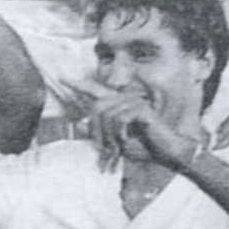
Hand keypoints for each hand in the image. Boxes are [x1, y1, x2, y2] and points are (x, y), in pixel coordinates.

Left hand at [66, 77, 192, 166]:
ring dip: (109, 137)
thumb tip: (80, 125)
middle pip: (97, 108)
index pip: (95, 91)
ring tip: (117, 149)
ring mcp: (134, 102)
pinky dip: (120, 133)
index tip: (62, 76)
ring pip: (107, 116)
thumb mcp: (116, 143)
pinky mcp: (141, 109)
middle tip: (104, 151)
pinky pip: (119, 119)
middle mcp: (124, 99)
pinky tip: (127, 140)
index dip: (78, 84)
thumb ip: (100, 134)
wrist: (167, 152)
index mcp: (118, 105)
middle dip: (97, 132)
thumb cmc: (144, 147)